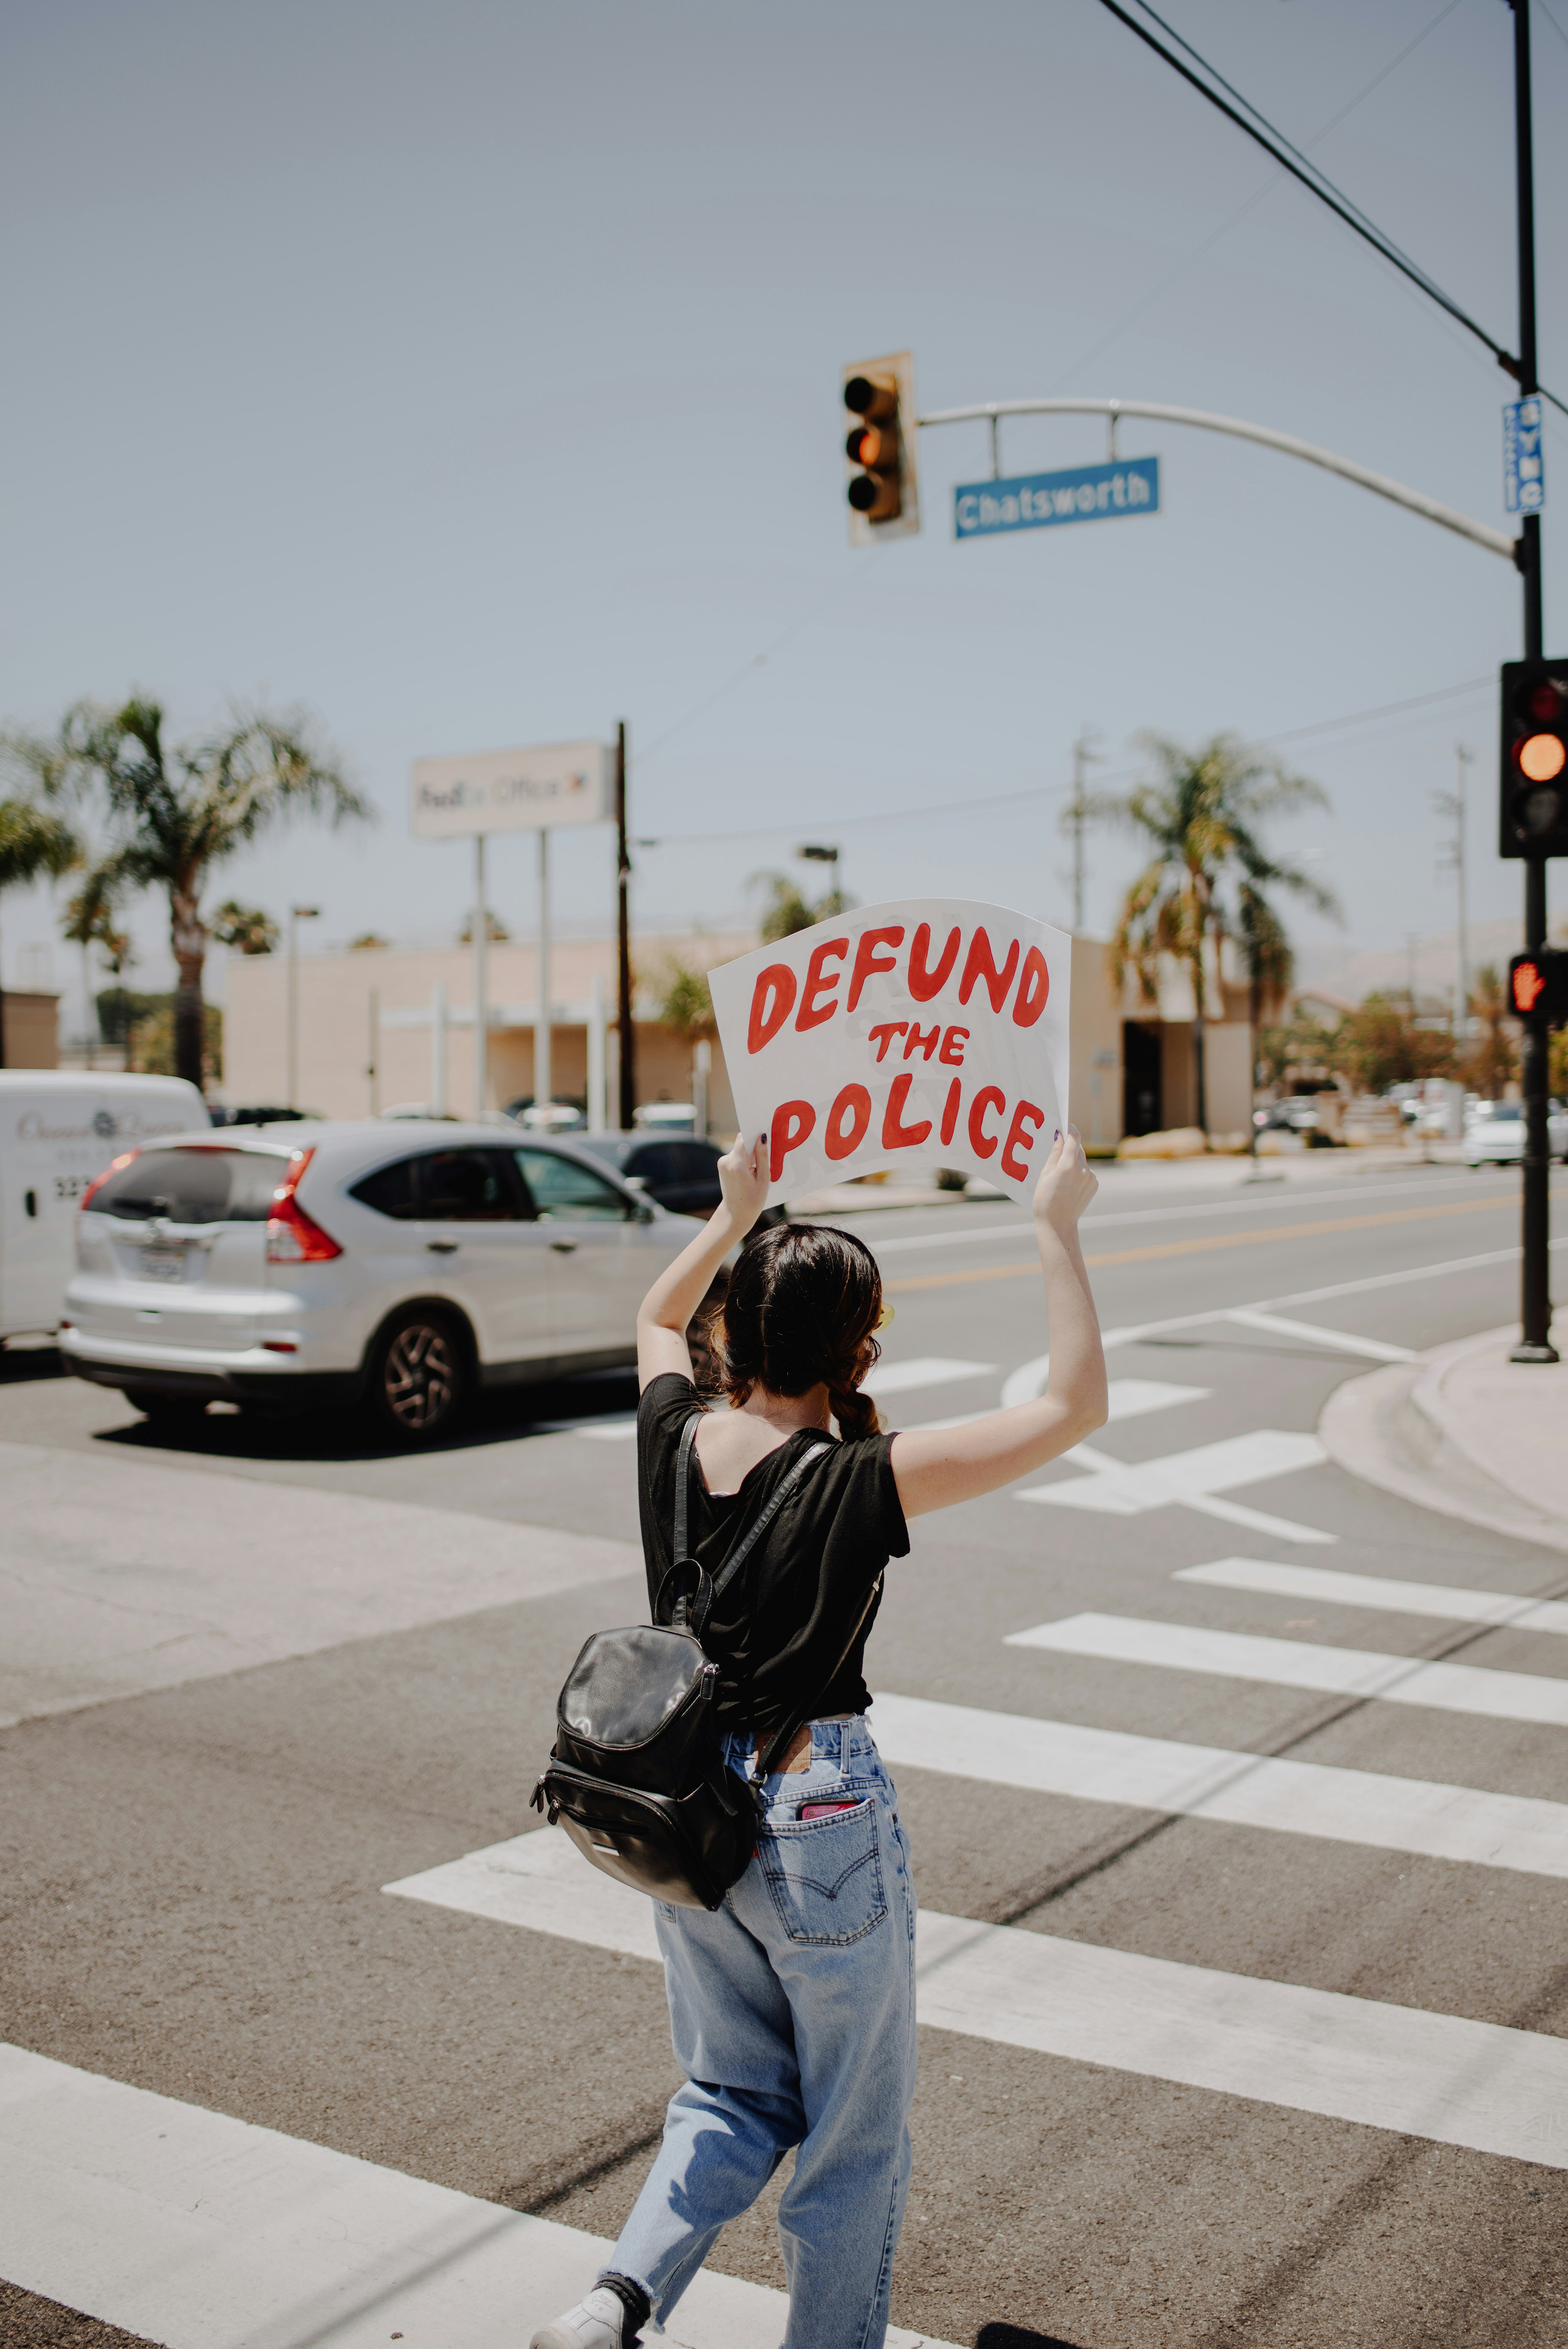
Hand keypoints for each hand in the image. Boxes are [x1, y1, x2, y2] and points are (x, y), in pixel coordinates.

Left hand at [716, 1131, 770, 1232]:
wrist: (735, 1215)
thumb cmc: (752, 1200)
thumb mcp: (763, 1179)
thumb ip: (762, 1156)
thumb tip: (762, 1137)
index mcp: (736, 1164)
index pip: (743, 1137)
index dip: (754, 1134)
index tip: (765, 1134)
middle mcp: (726, 1161)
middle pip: (742, 1143)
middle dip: (754, 1147)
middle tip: (766, 1156)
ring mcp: (722, 1163)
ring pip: (740, 1149)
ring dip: (750, 1155)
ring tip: (758, 1170)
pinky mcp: (722, 1165)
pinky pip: (736, 1156)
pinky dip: (745, 1160)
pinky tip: (751, 1172)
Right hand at [1032, 1124, 1096, 1245]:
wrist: (1058, 1224)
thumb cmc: (1045, 1200)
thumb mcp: (1045, 1174)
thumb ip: (1055, 1153)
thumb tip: (1060, 1137)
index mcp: (1068, 1165)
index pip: (1074, 1138)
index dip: (1069, 1129)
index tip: (1065, 1126)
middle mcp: (1083, 1169)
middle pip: (1078, 1149)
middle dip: (1069, 1147)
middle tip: (1057, 1152)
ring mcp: (1091, 1177)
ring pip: (1082, 1160)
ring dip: (1074, 1161)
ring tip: (1061, 1176)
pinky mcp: (1094, 1184)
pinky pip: (1086, 1171)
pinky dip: (1079, 1172)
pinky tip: (1069, 1184)